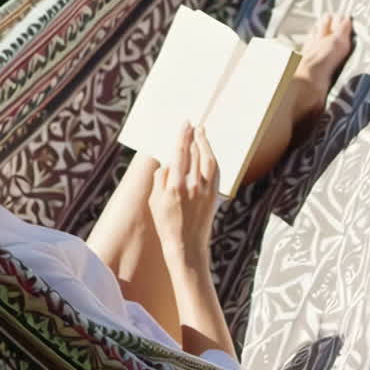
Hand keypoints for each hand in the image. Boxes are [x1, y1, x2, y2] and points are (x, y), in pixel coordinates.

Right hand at [148, 121, 219, 258]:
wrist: (186, 245)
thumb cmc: (166, 224)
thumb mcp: (154, 202)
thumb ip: (159, 179)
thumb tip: (168, 163)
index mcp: (174, 185)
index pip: (180, 152)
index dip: (183, 136)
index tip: (185, 124)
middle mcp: (191, 185)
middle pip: (195, 152)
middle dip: (194, 137)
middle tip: (193, 125)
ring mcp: (205, 190)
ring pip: (208, 159)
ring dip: (205, 144)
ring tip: (202, 133)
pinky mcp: (213, 195)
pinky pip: (215, 171)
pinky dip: (212, 158)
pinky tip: (209, 152)